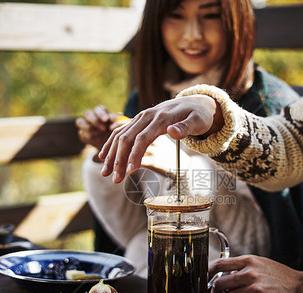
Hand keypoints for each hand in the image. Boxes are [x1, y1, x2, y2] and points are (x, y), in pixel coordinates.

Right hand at [75, 105, 123, 152]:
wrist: (111, 145)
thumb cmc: (117, 133)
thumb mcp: (120, 127)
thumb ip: (118, 122)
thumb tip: (116, 120)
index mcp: (101, 112)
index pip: (98, 108)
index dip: (101, 113)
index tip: (106, 119)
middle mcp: (92, 116)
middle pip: (87, 113)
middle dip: (94, 120)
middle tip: (103, 129)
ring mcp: (85, 124)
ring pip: (80, 122)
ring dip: (89, 128)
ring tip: (100, 134)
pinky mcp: (83, 134)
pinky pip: (81, 133)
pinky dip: (88, 137)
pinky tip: (97, 140)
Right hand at [98, 95, 221, 182]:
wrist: (195, 101)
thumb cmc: (199, 115)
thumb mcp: (199, 121)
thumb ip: (186, 127)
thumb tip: (172, 132)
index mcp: (161, 118)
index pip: (143, 138)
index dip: (135, 155)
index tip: (130, 172)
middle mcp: (147, 115)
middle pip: (127, 138)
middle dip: (119, 160)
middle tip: (115, 180)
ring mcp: (141, 117)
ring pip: (120, 135)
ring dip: (111, 155)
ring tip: (105, 173)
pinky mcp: (139, 120)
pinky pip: (120, 131)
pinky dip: (110, 144)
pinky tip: (103, 157)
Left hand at [208, 255, 302, 292]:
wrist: (300, 287)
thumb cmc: (279, 276)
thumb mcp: (260, 264)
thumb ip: (242, 268)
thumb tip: (226, 277)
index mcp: (249, 261)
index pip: (219, 264)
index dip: (208, 271)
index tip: (206, 276)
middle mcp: (250, 273)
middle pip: (220, 283)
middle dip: (217, 290)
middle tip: (219, 292)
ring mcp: (254, 288)